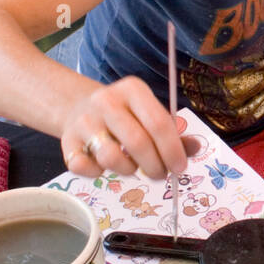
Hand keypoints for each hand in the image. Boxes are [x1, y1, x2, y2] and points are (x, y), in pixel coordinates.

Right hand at [60, 76, 197, 179]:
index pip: (159, 123)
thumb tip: (196, 148)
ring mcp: (84, 120)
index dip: (173, 150)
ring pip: (111, 157)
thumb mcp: (149, 115)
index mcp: (132, 89)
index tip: (180, 168)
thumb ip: (173, 134)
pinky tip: (103, 165)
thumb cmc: (124, 116)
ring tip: (132, 167)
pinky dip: (97, 174)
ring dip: (128, 170)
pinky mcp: (66, 141)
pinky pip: (84, 167)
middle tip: (159, 174)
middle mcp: (106, 100)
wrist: (78, 108)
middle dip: (154, 166)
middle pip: (137, 142)